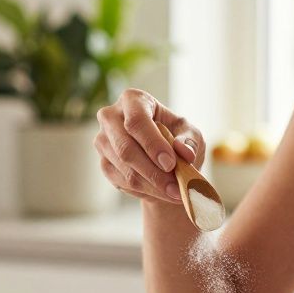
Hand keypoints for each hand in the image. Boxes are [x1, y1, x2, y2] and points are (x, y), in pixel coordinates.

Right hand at [94, 89, 203, 203]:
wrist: (163, 159)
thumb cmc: (177, 138)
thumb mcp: (190, 133)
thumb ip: (190, 141)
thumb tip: (185, 153)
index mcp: (133, 100)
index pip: (136, 120)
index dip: (153, 144)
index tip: (171, 164)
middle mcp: (111, 117)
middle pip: (125, 147)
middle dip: (153, 171)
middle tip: (176, 187)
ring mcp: (103, 141)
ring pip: (125, 169)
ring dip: (153, 185)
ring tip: (176, 193)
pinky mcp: (103, 163)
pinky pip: (123, 182)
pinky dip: (147, 191)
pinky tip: (163, 192)